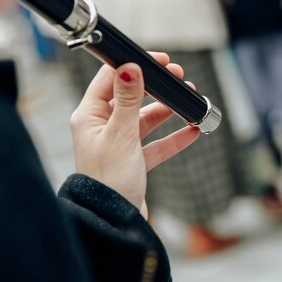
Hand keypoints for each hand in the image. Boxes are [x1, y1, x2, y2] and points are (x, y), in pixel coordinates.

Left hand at [70, 53, 199, 218]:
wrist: (113, 222)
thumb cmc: (108, 179)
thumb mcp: (121, 134)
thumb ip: (129, 100)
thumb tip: (130, 66)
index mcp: (89, 116)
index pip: (110, 78)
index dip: (133, 65)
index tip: (159, 59)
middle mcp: (101, 127)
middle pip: (131, 97)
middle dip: (155, 86)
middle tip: (178, 76)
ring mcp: (118, 144)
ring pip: (145, 119)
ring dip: (167, 109)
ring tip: (187, 99)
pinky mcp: (133, 161)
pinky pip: (156, 143)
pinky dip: (173, 136)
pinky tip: (192, 129)